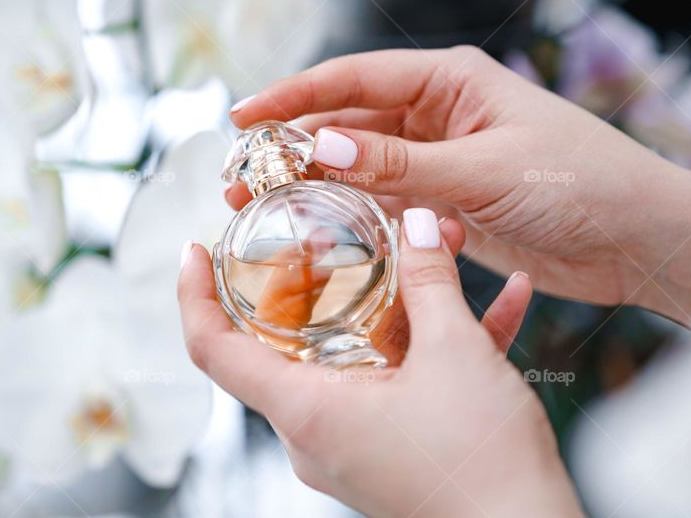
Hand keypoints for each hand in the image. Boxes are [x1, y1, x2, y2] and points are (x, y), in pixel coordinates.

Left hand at [178, 208, 582, 516]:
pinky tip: (497, 305)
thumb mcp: (456, 352)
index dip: (194, 294)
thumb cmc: (483, 466)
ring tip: (432, 252)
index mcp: (307, 411)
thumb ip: (430, 280)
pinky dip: (429, 343)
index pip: (214, 350)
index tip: (196, 250)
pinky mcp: (390, 450)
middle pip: (283, 344)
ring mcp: (352, 445)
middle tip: (331, 237)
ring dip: (390, 304)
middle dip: (310, 282)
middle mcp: (317, 433)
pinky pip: (395, 381)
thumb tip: (418, 224)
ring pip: (350, 355)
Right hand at [229, 46, 690, 326]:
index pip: (355, 78)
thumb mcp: (484, 170)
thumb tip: (320, 144)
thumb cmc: (580, 183)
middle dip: (294, 148)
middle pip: (349, 123)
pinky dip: (354, 216)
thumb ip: (401, 163)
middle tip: (241, 179)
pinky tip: (319, 233)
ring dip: (317, 185)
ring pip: (363, 167)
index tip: (243, 118)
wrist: (639, 238)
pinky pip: (388, 203)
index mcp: (452, 81)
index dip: (294, 97)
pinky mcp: (450, 203)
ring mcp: (443, 159)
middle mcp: (441, 113)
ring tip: (263, 209)